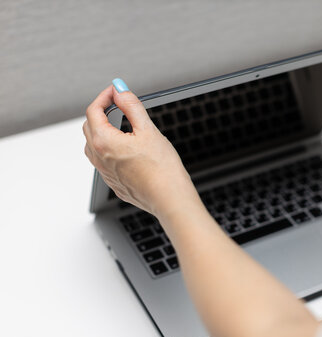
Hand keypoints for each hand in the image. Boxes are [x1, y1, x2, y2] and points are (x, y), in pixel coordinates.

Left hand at [83, 82, 201, 217]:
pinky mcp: (114, 183)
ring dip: (102, 131)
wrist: (169, 198)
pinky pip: (104, 162)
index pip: (93, 111)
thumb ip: (132, 106)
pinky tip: (127, 150)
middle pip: (90, 127)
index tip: (116, 91)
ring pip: (94, 146)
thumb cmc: (162, 169)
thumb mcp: (148, 129)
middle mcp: (99, 158)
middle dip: (101, 112)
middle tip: (118, 104)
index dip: (104, 97)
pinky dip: (110, 149)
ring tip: (121, 126)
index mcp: (104, 141)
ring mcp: (105, 173)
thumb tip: (120, 91)